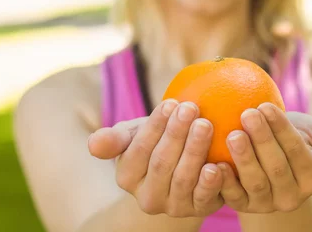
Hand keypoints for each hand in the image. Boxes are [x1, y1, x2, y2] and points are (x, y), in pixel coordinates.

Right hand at [88, 99, 223, 217]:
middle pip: (161, 162)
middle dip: (177, 133)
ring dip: (195, 150)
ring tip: (205, 125)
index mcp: (127, 177)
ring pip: (183, 178)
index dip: (155, 126)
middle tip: (191, 108)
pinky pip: (204, 197)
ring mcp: (174, 206)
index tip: (171, 103)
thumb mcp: (134, 135)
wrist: (187, 164)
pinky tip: (218, 164)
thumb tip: (93, 143)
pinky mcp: (199, 209)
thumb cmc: (158, 142)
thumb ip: (114, 139)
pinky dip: (211, 182)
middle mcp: (147, 197)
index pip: (138, 150)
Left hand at [218, 103, 311, 213]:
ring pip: (256, 183)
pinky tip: (214, 163)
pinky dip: (224, 182)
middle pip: (276, 167)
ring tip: (232, 133)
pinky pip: (233, 197)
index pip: (297, 152)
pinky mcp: (244, 206)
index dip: (281, 129)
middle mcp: (292, 196)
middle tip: (247, 114)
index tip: (265, 106)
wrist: (271, 156)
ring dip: (244, 158)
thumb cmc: (296, 137)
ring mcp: (267, 204)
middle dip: (262, 139)